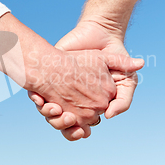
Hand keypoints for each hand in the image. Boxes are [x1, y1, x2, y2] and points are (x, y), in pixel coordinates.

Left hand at [28, 20, 142, 139]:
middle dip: (61, 125)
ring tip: (54, 109)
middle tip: (66, 120)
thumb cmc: (114, 58)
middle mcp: (71, 98)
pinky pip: (37, 95)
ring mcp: (58, 88)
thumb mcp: (127, 80)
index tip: (80, 131)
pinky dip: (37, 100)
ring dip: (48, 114)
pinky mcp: (48, 76)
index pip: (78, 126)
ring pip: (47, 112)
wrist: (100, 32)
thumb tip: (109, 116)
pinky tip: (40, 99)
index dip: (76, 131)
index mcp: (88, 103)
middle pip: (60, 122)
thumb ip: (123, 100)